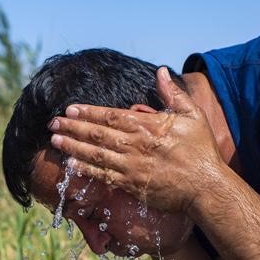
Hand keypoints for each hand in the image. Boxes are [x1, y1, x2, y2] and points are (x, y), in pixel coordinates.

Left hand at [48, 67, 224, 214]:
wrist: (206, 187)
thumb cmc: (201, 151)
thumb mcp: (193, 115)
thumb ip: (173, 93)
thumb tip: (160, 72)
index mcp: (148, 126)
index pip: (110, 116)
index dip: (88, 112)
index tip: (70, 108)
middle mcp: (135, 145)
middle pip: (97, 134)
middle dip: (73, 127)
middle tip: (53, 123)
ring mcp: (131, 167)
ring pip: (95, 154)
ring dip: (73, 146)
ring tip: (55, 140)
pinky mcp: (131, 185)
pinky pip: (102, 176)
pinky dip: (85, 169)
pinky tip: (71, 164)